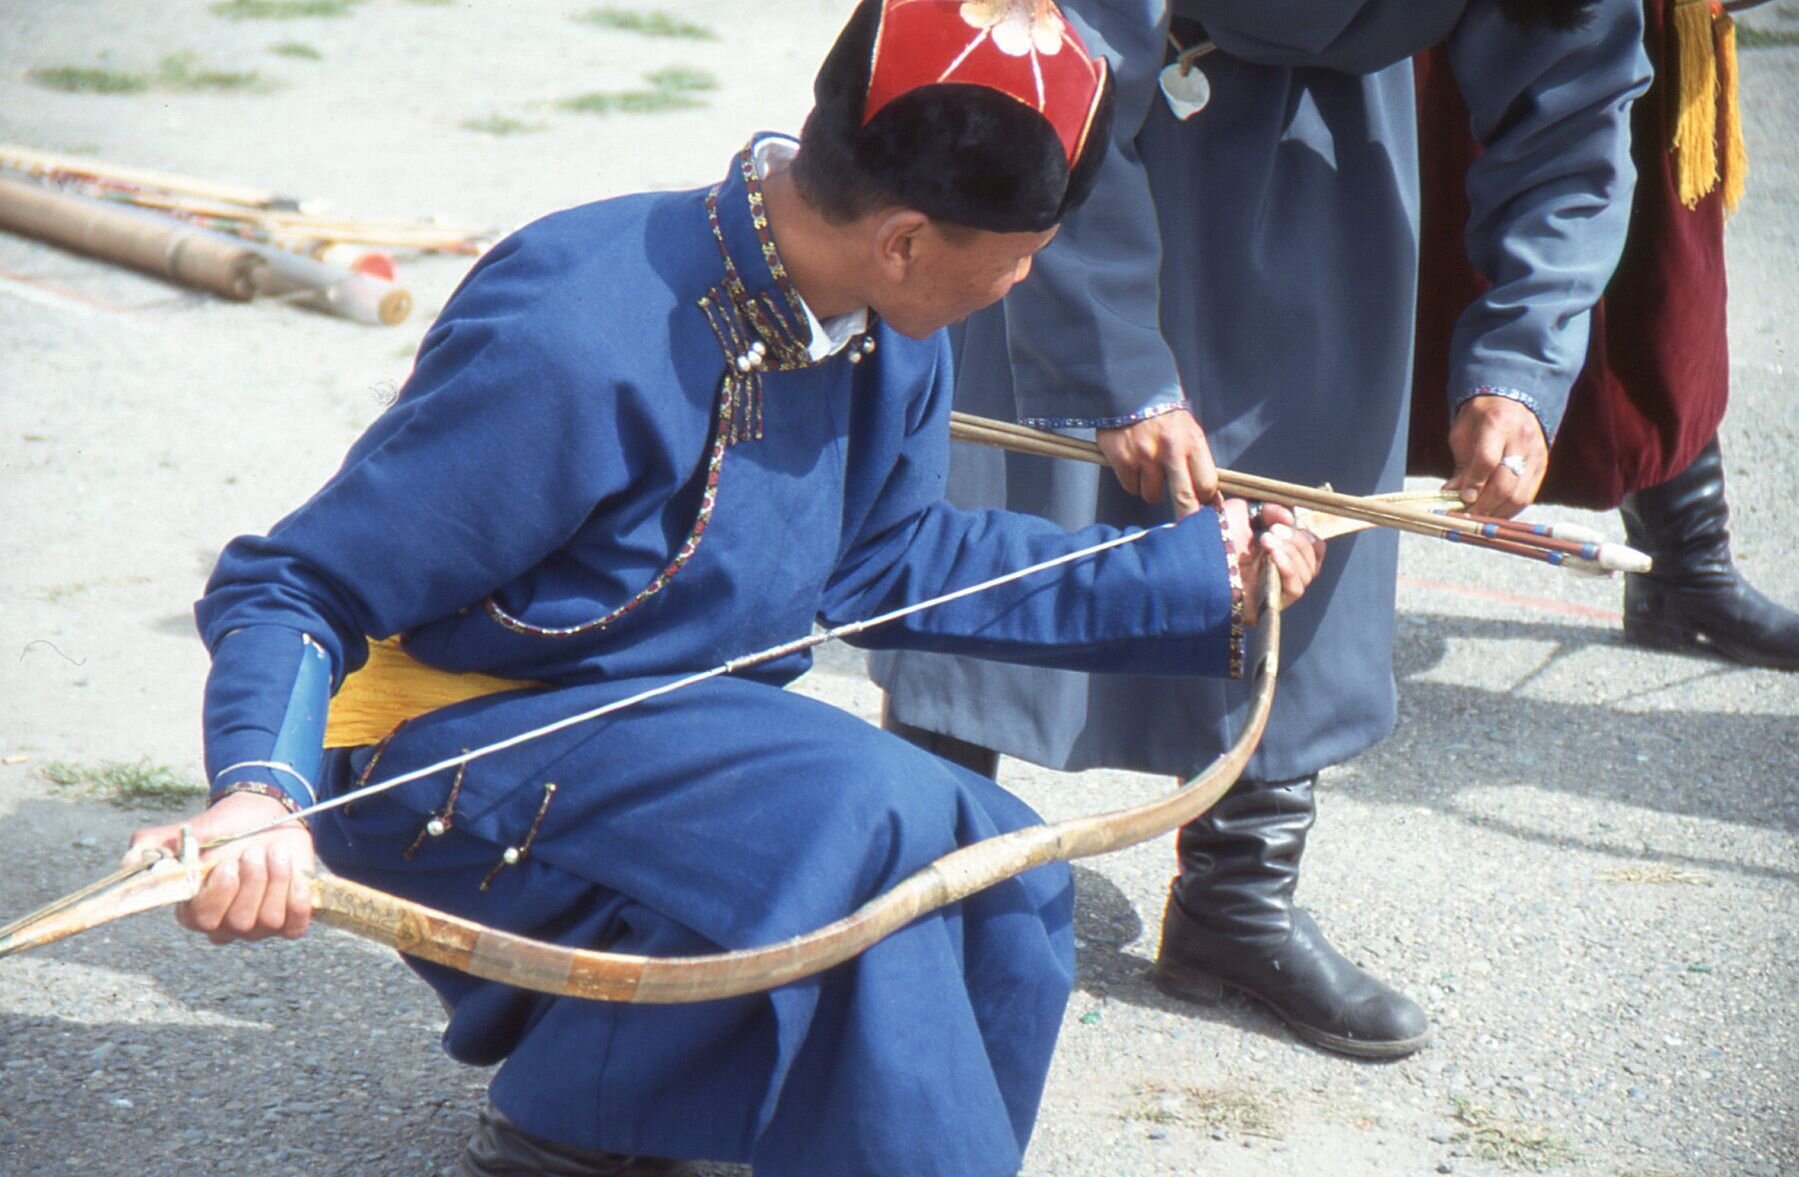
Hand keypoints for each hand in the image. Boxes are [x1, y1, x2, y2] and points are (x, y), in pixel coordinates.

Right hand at [127, 792, 315, 943]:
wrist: (266, 816)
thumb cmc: (224, 828)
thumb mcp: (188, 831)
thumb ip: (154, 845)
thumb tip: (128, 863)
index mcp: (194, 908)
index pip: (201, 920)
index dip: (218, 895)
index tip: (227, 864)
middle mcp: (224, 924)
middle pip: (239, 922)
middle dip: (251, 883)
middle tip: (253, 852)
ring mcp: (257, 927)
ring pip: (268, 921)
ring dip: (276, 881)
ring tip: (275, 852)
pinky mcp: (288, 921)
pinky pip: (295, 928)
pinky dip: (298, 900)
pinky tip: (295, 874)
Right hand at [1096, 410, 1216, 518]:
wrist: (1131, 391)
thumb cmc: (1164, 416)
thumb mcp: (1188, 431)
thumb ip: (1196, 461)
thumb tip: (1208, 497)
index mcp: (1193, 442)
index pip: (1206, 484)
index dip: (1204, 497)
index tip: (1201, 502)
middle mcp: (1171, 451)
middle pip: (1185, 499)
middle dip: (1187, 515)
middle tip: (1186, 524)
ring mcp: (1145, 456)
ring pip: (1152, 495)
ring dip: (1151, 489)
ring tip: (1148, 471)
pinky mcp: (1123, 460)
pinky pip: (1131, 487)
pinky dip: (1132, 481)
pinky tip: (1132, 464)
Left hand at [1222, 501, 1324, 625]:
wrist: (1195, 561)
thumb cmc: (1212, 536)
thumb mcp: (1242, 512)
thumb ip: (1269, 509)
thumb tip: (1290, 519)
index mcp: (1275, 552)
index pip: (1311, 549)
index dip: (1306, 536)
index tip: (1285, 525)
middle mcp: (1278, 571)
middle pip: (1312, 559)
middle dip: (1296, 540)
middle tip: (1271, 532)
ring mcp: (1276, 589)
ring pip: (1307, 573)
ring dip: (1291, 552)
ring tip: (1265, 541)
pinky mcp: (1270, 604)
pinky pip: (1296, 588)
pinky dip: (1289, 568)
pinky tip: (1273, 556)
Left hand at [1444, 395, 1547, 517]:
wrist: (1510, 400)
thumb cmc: (1478, 418)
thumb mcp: (1461, 434)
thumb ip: (1460, 464)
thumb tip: (1452, 495)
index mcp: (1498, 424)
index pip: (1486, 461)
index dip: (1473, 484)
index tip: (1461, 499)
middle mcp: (1522, 439)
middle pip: (1505, 483)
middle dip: (1483, 506)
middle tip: (1466, 518)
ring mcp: (1535, 454)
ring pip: (1519, 495)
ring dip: (1496, 513)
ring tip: (1478, 520)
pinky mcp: (1542, 466)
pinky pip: (1527, 496)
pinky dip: (1509, 510)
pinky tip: (1494, 514)